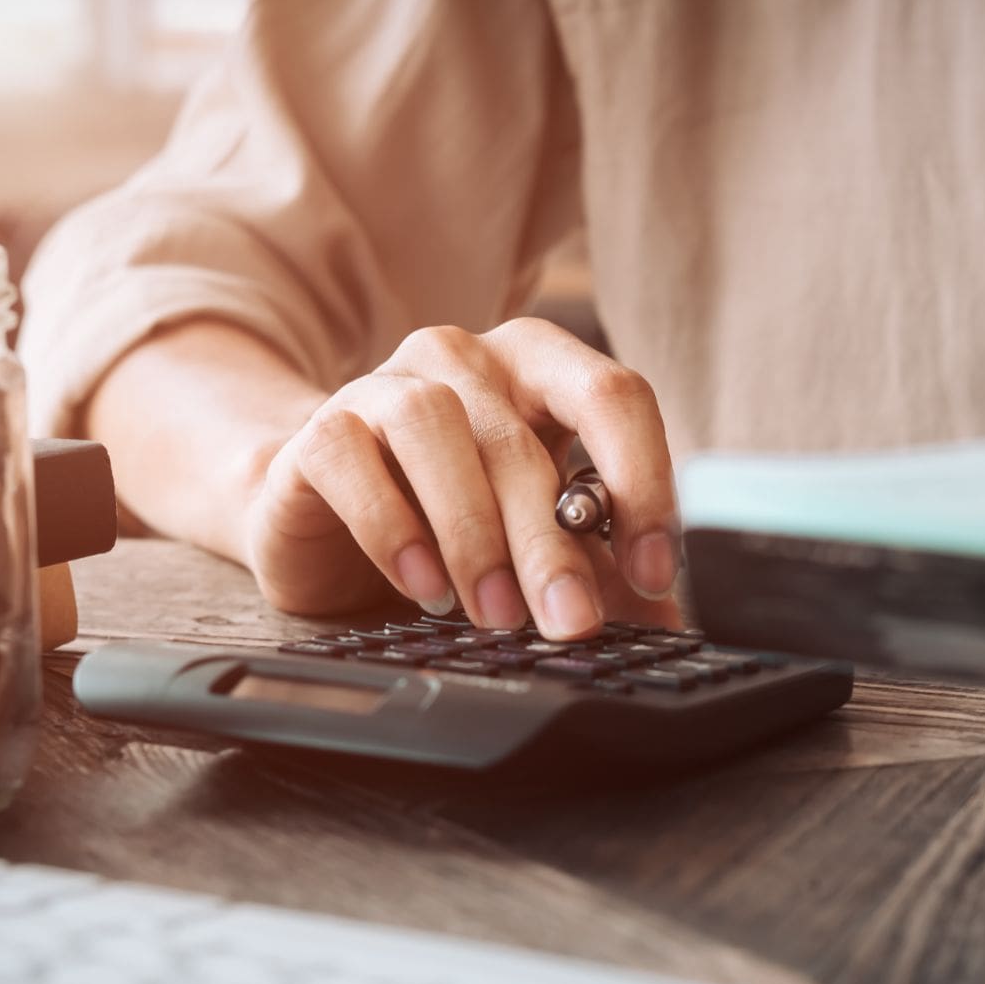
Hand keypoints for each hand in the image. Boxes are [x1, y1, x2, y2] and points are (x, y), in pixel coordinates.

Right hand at [246, 318, 682, 637]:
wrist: (322, 519)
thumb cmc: (446, 520)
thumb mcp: (535, 544)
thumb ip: (598, 569)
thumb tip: (665, 625)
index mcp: (540, 368)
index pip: (612, 396)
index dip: (643, 480)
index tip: (652, 571)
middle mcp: (466, 358)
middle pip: (520, 439)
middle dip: (551, 543)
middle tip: (570, 621)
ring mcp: (387, 382)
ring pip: (435, 429)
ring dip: (473, 532)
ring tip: (495, 615)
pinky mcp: (319, 428)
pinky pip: (353, 458)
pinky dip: (394, 528)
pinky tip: (424, 588)